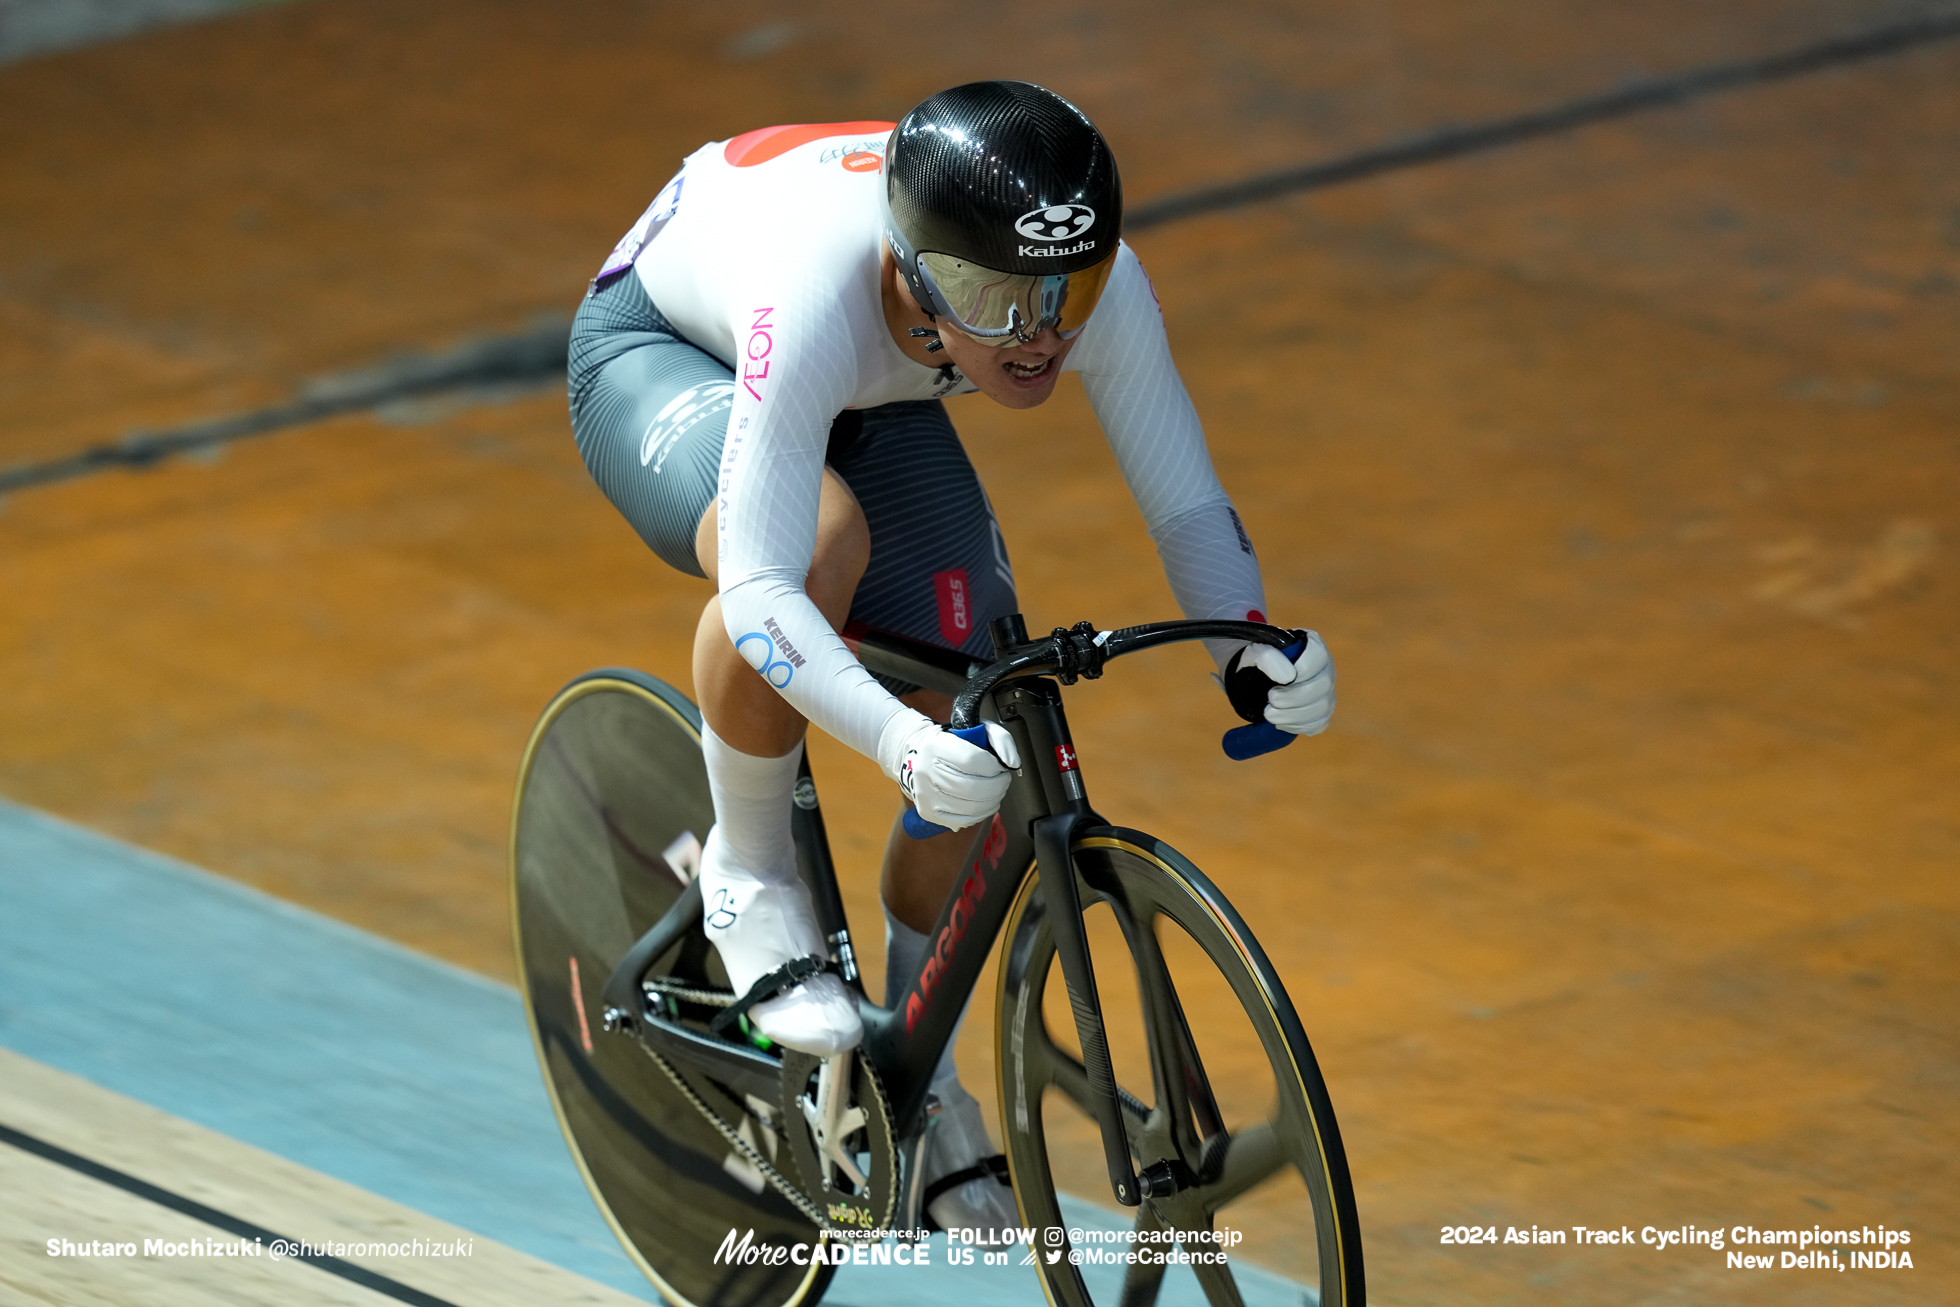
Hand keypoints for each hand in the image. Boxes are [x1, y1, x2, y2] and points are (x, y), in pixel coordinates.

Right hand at [894, 720, 1020, 830]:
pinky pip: (962, 820)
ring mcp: (925, 794)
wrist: (918, 755)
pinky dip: (981, 814)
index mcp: (935, 745)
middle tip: (1003, 780)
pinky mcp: (928, 812)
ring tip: (996, 792)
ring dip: (992, 801)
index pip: (971, 760)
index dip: (993, 766)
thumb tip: (1012, 762)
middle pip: (972, 787)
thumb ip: (1000, 739)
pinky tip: (985, 804)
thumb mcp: (977, 729)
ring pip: (970, 807)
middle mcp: (925, 771)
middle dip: (997, 786)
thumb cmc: (953, 742)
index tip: (999, 766)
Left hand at [1223, 631, 1335, 735]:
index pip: (1318, 656)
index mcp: (1313, 646)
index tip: (1279, 679)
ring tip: (1269, 714)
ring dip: (1293, 715)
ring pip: (1322, 708)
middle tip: (1270, 700)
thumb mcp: (1256, 652)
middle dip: (1293, 697)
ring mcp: (1326, 692)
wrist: (1253, 678)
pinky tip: (1280, 723)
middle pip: (1323, 686)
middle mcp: (1325, 669)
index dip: (1302, 670)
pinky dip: (1298, 726)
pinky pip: (1318, 724)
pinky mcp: (1321, 713)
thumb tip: (1287, 677)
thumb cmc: (1258, 661)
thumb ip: (1268, 657)